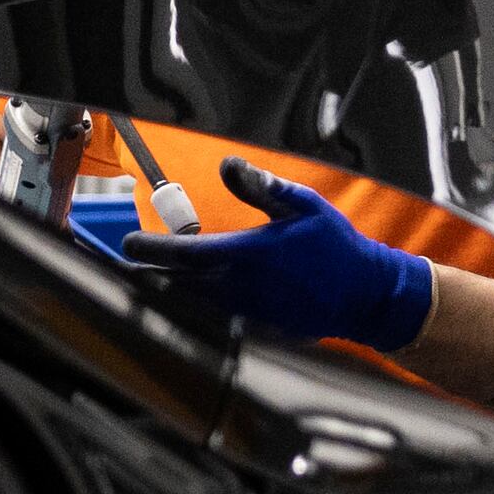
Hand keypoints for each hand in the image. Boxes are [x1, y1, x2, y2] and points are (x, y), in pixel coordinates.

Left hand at [116, 156, 438, 352]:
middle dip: (146, 274)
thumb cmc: (336, 246)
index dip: (148, 249)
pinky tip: (184, 301)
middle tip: (125, 265)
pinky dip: (192, 310)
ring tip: (147, 280)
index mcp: (247, 253)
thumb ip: (262, 187)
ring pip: (189, 305)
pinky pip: (212, 319)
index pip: (181, 253)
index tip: (128, 244)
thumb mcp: (304, 206)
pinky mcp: (255, 328)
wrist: (367, 294)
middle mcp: (240, 286)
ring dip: (166, 292)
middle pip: (174, 284)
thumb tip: (227, 165)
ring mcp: (246, 312)